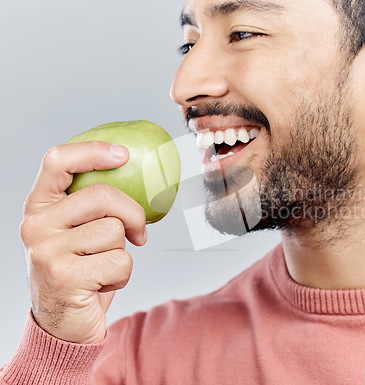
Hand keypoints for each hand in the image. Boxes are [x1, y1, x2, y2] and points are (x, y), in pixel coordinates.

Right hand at [20, 142, 146, 343]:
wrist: (62, 326)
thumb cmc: (78, 272)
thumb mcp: (75, 234)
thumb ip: (91, 208)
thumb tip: (136, 181)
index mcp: (38, 207)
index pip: (57, 161)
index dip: (93, 151)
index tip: (124, 156)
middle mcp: (36, 225)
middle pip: (102, 195)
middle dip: (132, 214)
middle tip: (138, 232)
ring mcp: (47, 250)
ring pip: (115, 230)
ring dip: (122, 252)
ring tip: (102, 267)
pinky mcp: (66, 276)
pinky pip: (121, 261)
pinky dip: (123, 274)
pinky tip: (102, 284)